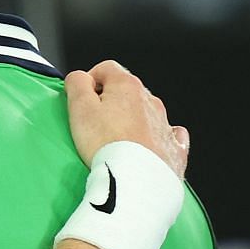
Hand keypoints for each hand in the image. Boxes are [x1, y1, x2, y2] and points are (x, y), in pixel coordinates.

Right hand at [64, 60, 189, 179]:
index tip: (82, 99)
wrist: (136, 180)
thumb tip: (79, 77)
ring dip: (130, 120)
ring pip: (145, 112)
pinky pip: (167, 135)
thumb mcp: (79, 108)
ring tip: (114, 142)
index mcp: (127, 86)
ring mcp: (165, 124)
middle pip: (127, 91)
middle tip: (93, 125)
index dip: (90, 81)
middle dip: (110, 102)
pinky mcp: (173, 148)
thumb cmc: (106, 145)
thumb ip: (76, 84)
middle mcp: (150, 100)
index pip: (106, 68)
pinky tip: (146, 146)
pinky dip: (156, 137)